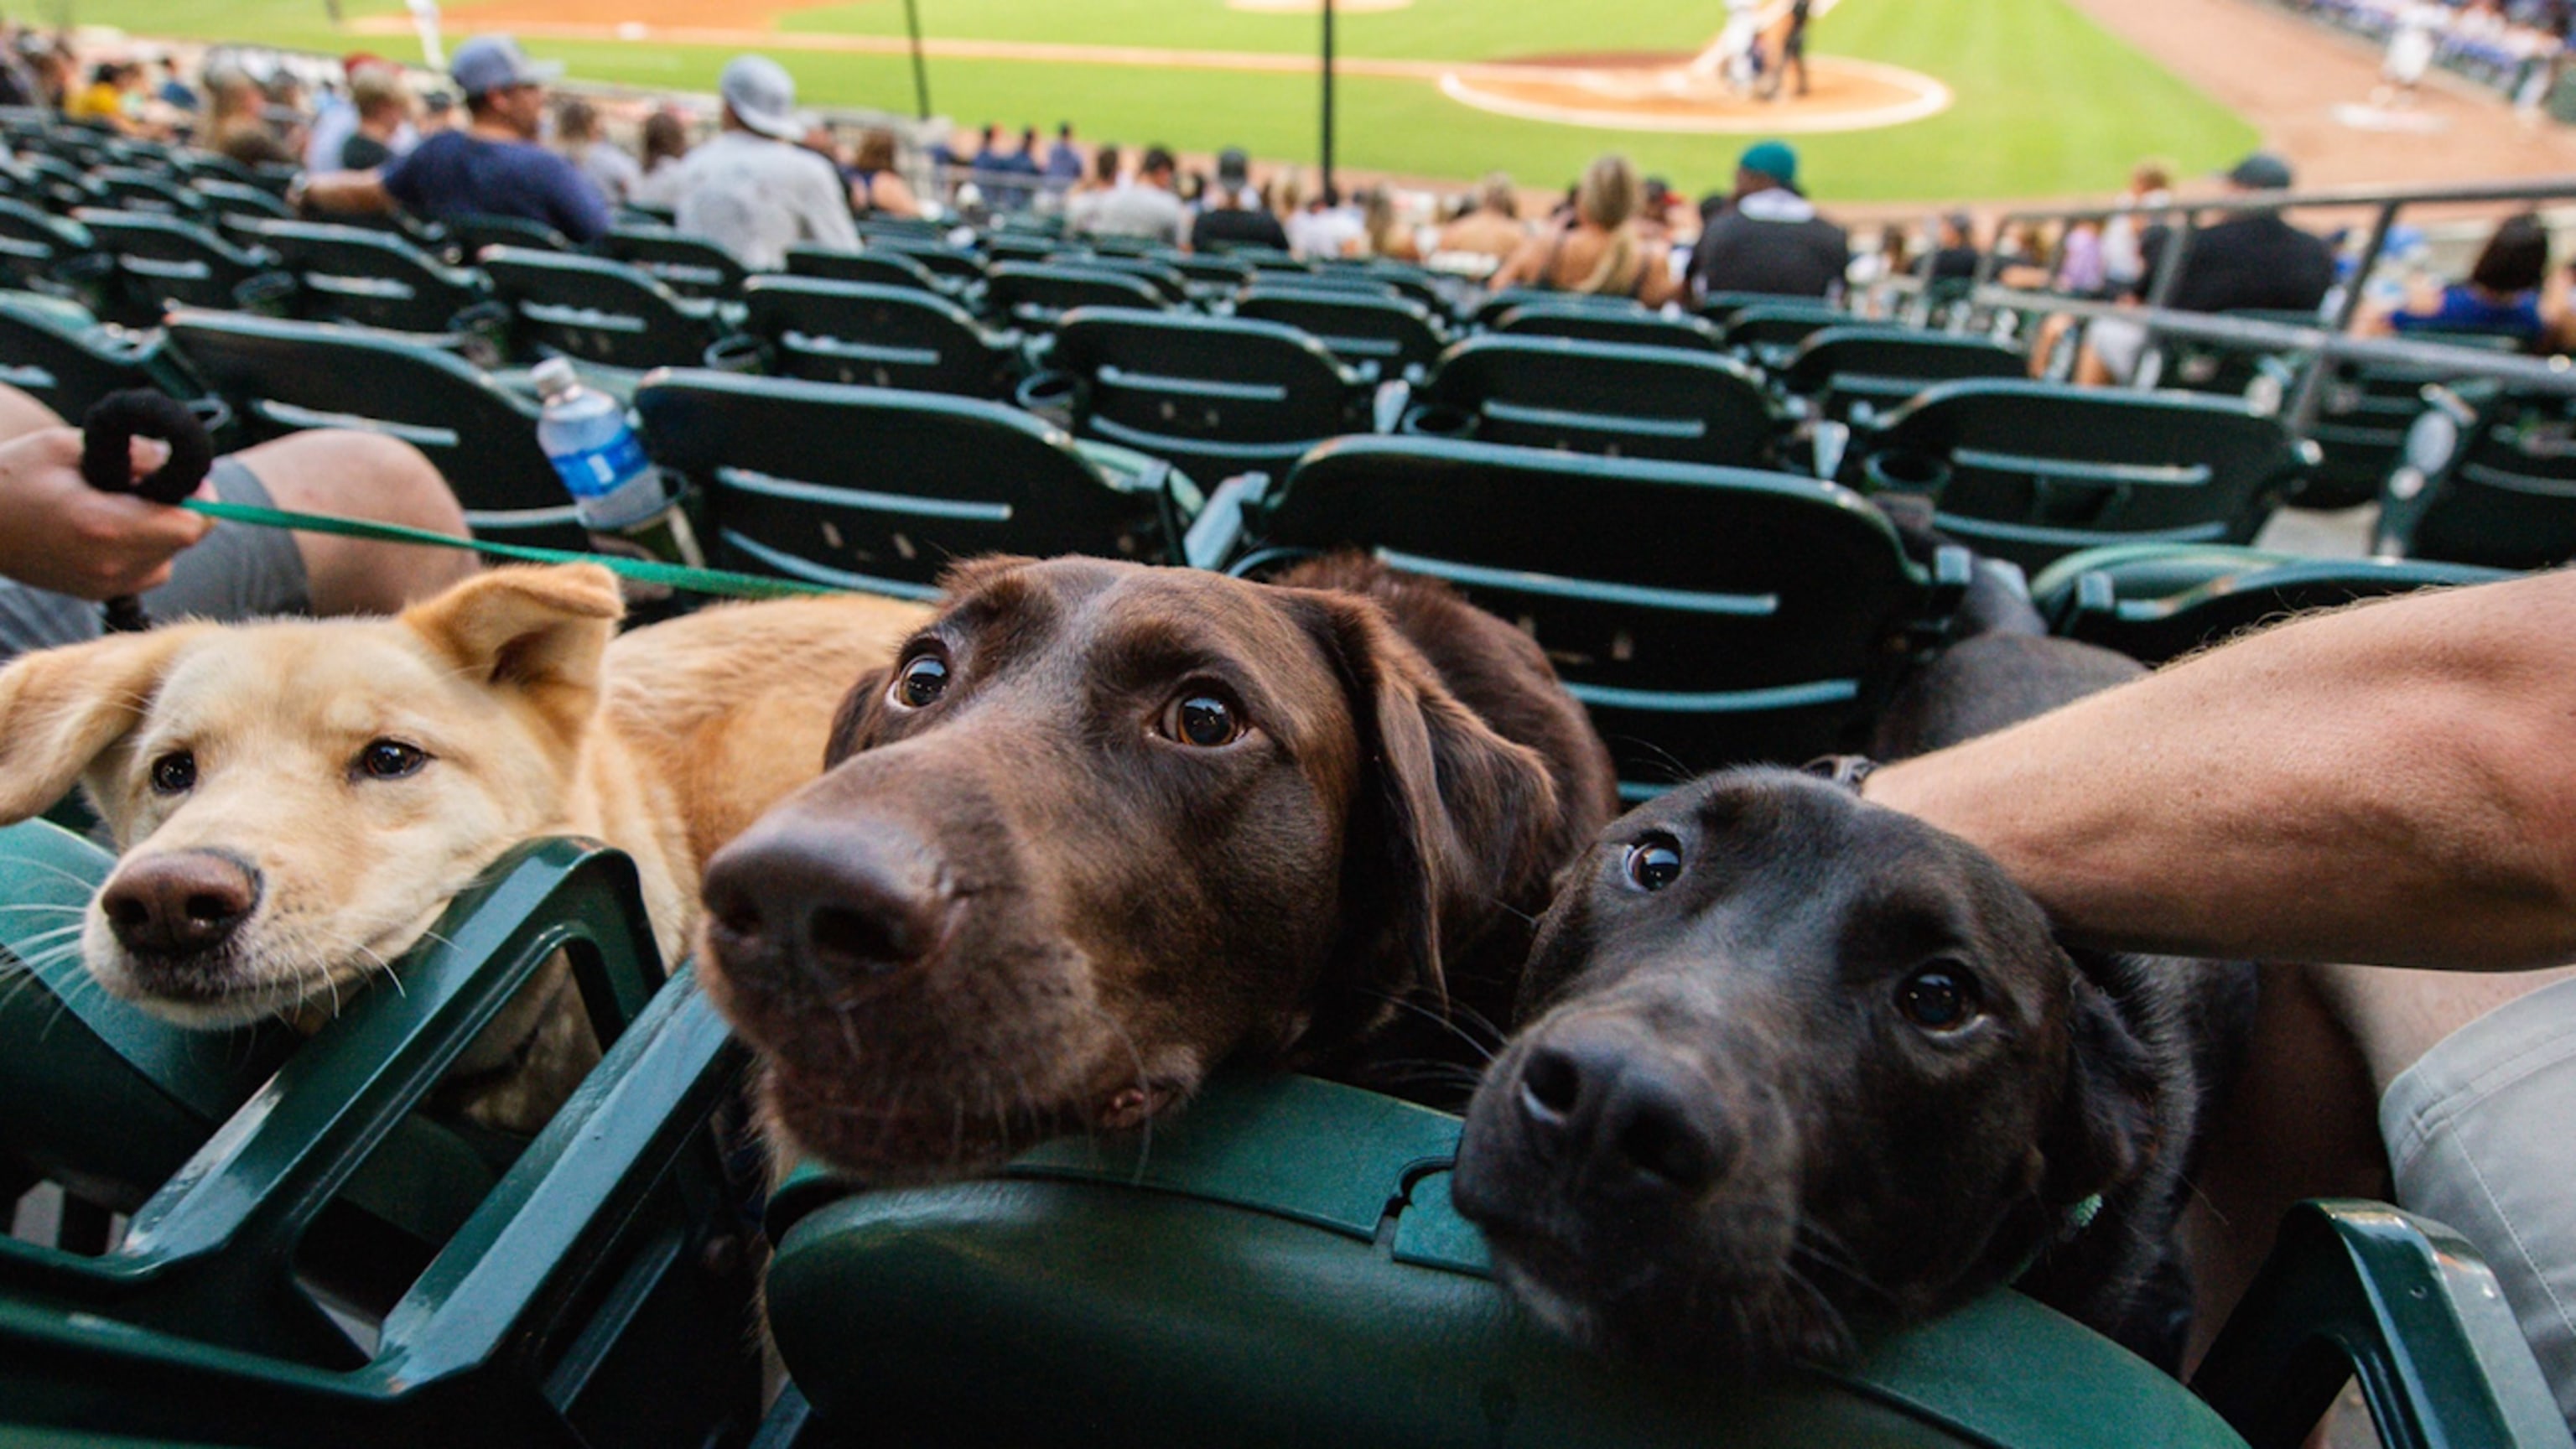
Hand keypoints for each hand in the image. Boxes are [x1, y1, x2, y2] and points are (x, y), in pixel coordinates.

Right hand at [0, 427, 212, 600]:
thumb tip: (177, 463)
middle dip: (180, 510)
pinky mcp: (98, 594)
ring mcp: (105, 585)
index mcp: (105, 526)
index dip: (201, 499)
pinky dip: (142, 548)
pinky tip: (108, 528)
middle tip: (150, 484)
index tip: (188, 478)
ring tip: (119, 505)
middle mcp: (112, 564)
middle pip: (185, 541)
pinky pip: (146, 571)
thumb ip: (132, 454)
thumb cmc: (13, 476)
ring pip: (169, 558)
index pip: (192, 525)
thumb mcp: (68, 447)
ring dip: (161, 530)